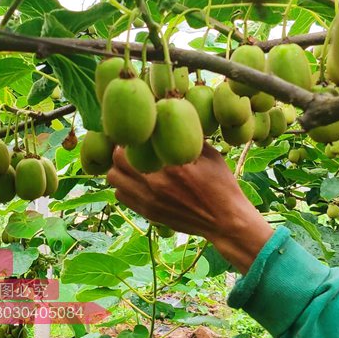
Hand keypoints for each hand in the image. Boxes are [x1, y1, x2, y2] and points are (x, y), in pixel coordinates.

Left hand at [106, 142, 274, 272]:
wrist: (224, 221)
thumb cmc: (221, 184)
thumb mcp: (210, 155)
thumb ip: (188, 136)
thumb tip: (170, 116)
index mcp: (172, 166)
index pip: (133, 145)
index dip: (132, 135)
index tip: (138, 132)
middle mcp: (156, 184)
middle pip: (116, 161)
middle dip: (122, 149)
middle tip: (132, 146)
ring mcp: (149, 201)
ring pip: (114, 179)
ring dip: (119, 168)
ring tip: (132, 163)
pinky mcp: (148, 213)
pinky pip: (121, 195)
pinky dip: (124, 185)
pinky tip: (138, 180)